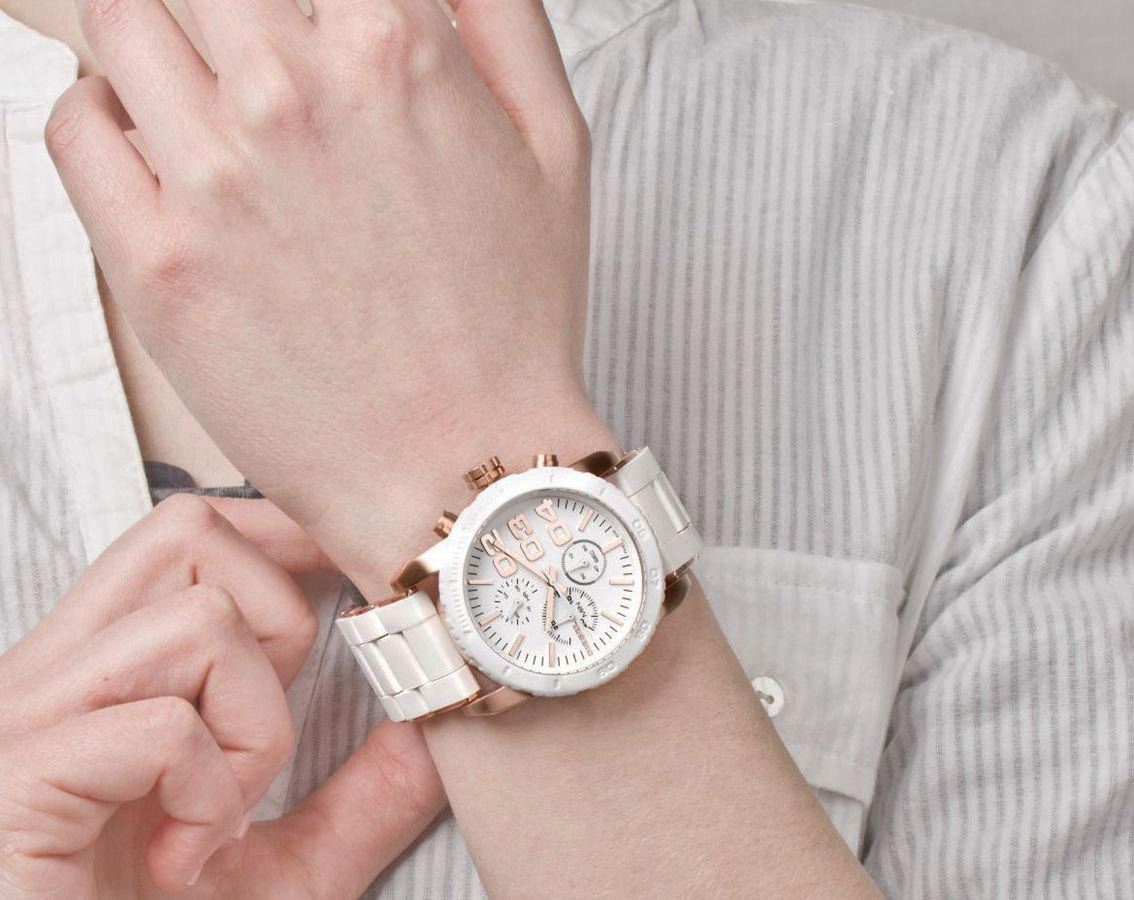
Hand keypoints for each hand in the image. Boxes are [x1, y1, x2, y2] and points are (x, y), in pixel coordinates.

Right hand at [0, 495, 442, 896]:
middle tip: (276, 720)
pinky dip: (211, 792)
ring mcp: (29, 723)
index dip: (288, 535)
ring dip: (253, 723)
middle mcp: (55, 677)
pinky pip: (166, 727)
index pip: (191, 534)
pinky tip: (183, 858)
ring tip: (221, 816)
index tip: (357, 576)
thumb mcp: (286, 865)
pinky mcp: (18, 782)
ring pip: (199, 619)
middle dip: (279, 609)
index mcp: (102, 677)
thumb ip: (364, 795)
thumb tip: (442, 725)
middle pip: (186, 531)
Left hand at [47, 0, 605, 587]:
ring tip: (198, 90)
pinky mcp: (155, 265)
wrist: (465, 471)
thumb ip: (502, 16)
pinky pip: (73, 130)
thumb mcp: (557, 148)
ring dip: (159, 38)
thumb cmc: (516, 324)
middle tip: (255, 54)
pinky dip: (99, 115)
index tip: (316, 25)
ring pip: (122, 22)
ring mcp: (212, 180)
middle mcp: (291, 97)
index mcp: (394, 52)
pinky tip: (151, 146)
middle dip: (234, 10)